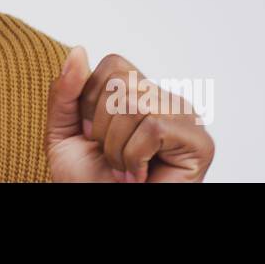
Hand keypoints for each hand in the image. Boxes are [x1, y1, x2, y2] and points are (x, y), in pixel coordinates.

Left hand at [45, 46, 214, 181]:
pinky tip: (140, 176)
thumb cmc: (87, 181)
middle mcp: (165, 100)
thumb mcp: (64, 132)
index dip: (91, 101)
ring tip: (124, 169)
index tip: (93, 137)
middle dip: (101, 127)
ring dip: (116, 147)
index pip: (113, 65)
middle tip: (109, 158)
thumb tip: (79, 50)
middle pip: (122, 82)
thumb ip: (66, 92)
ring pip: (137, 104)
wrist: (98, 213)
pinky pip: (155, 126)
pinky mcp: (200, 142)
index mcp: (138, 93)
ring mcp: (186, 119)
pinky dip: (135, 156)